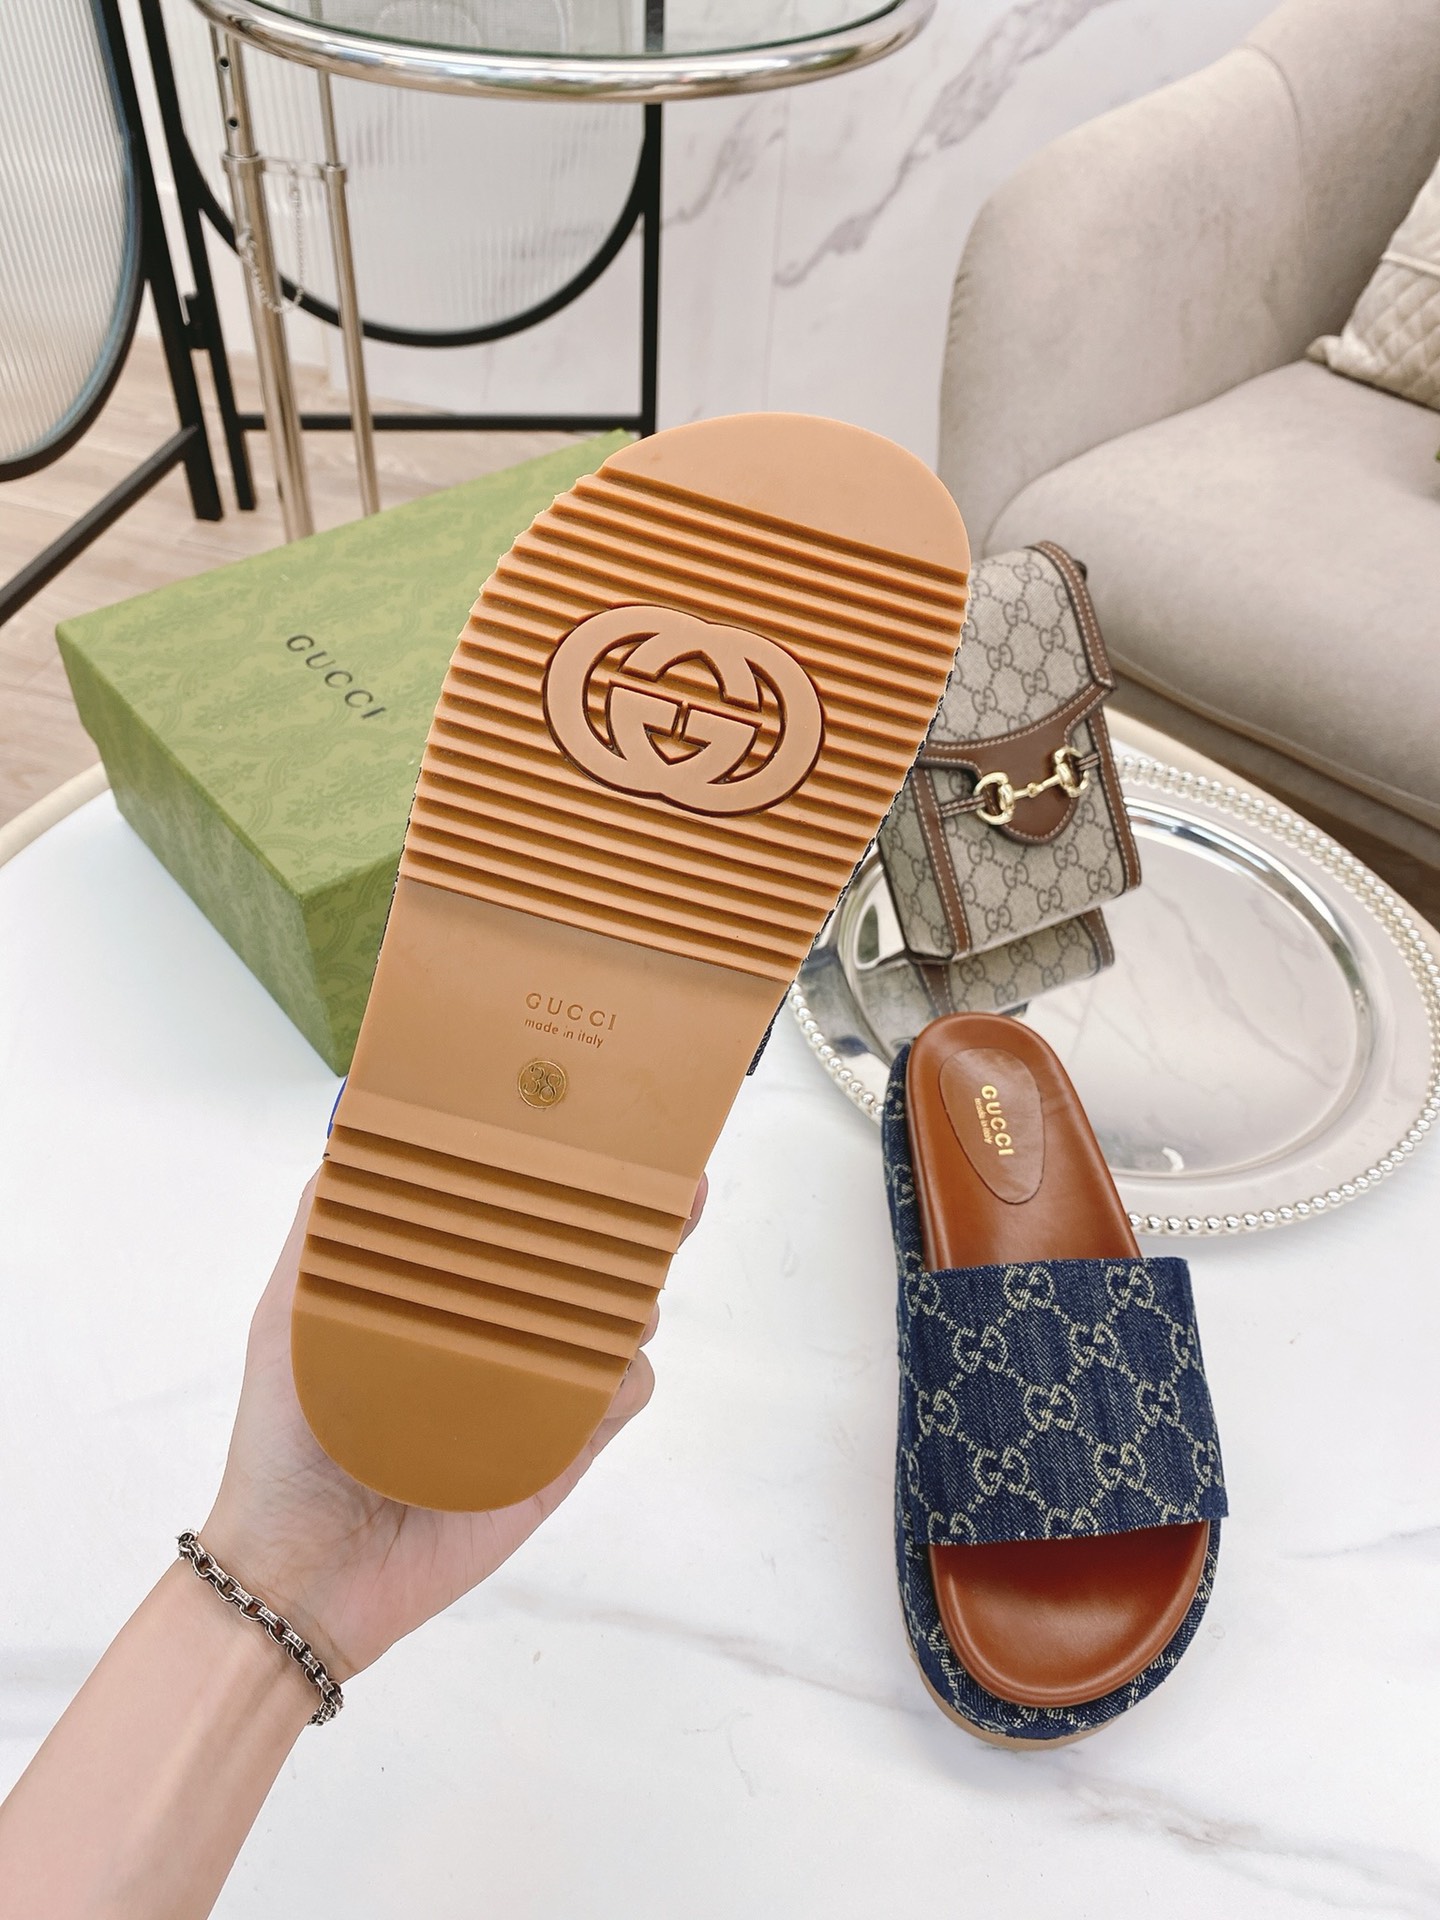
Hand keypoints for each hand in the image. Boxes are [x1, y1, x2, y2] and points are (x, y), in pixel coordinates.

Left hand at [202, 1170, 705, 1681]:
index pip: (520, 1217)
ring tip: (630, 1284)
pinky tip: (602, 1371)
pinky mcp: (565, 1451)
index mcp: (448, 1291)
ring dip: (639, 1292)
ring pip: (624, 1320)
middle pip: (593, 1260)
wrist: (304, 1574)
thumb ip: (316, 1229)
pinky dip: (626, 1374)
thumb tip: (352, 1133)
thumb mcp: (285, 1316)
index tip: (595, 1126)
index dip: (564, 1172)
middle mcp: (503, 1332)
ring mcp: (540, 1392)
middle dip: (643, 1217)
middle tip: (671, 1185)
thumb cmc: (284, 1443)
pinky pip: (624, 1396)